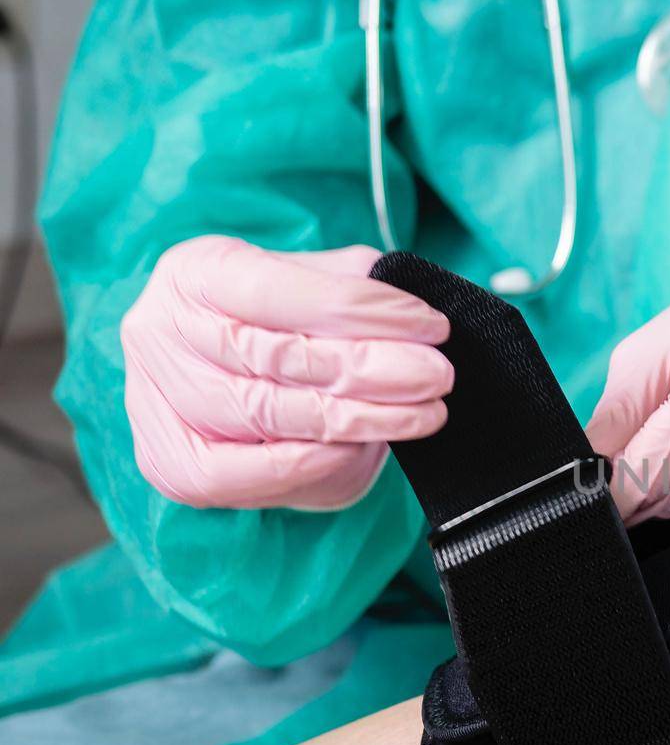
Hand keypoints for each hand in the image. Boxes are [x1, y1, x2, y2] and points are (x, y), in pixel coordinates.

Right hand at [121, 236, 452, 509]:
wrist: (230, 379)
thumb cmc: (282, 323)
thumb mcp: (313, 285)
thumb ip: (351, 288)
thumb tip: (415, 316)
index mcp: (193, 273)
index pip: (278, 291)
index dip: (360, 310)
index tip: (430, 325)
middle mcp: (160, 333)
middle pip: (276, 356)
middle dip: (370, 368)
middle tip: (437, 374)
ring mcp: (158, 402)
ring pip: (269, 414)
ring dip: (360, 418)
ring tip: (425, 412)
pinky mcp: (173, 464)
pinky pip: (247, 472)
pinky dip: (312, 460)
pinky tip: (364, 447)